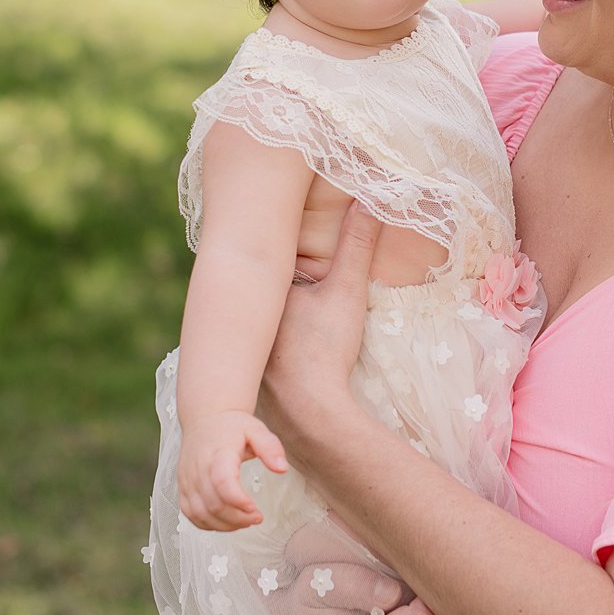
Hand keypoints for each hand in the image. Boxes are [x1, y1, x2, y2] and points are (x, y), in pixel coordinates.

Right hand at [178, 410, 287, 530]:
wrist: (204, 419)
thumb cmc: (231, 426)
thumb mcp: (256, 429)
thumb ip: (271, 447)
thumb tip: (282, 469)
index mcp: (218, 453)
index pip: (223, 482)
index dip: (238, 501)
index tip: (255, 509)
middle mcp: (198, 468)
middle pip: (214, 504)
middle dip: (238, 517)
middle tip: (257, 517)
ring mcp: (188, 480)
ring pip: (201, 513)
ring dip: (225, 525)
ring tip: (245, 521)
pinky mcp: (183, 488)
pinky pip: (191, 514)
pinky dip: (209, 524)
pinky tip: (227, 521)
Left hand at [259, 203, 380, 458]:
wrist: (311, 413)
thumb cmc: (324, 349)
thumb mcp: (347, 292)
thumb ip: (357, 245)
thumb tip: (368, 201)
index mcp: (262, 293)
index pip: (267, 264)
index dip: (278, 255)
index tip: (289, 239)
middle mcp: (244, 320)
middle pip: (260, 294)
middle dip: (268, 285)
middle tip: (289, 279)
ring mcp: (245, 352)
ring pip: (257, 326)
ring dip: (267, 321)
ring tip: (288, 315)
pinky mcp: (251, 379)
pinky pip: (256, 355)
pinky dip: (267, 352)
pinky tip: (282, 355)